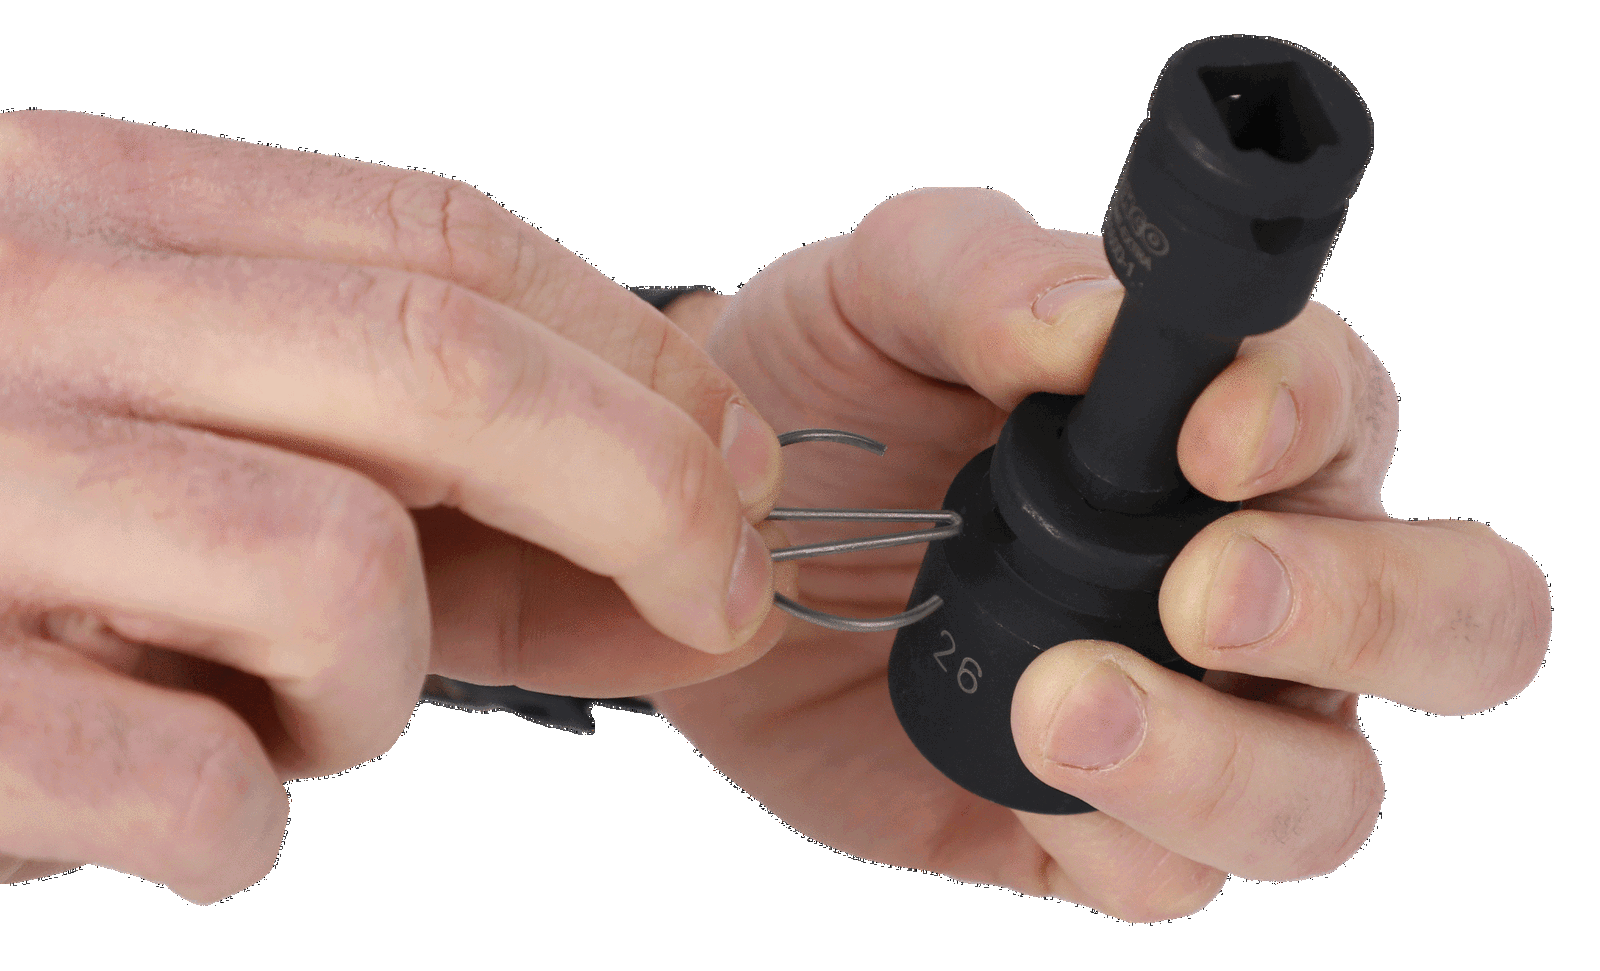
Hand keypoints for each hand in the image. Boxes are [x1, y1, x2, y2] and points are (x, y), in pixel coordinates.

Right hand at [0, 112, 789, 900]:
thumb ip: (364, 434)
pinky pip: (196, 782)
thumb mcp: (137, 395)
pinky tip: (162, 803)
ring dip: (373, 690)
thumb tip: (657, 519)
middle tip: (721, 597)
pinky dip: (236, 823)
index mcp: (89, 209)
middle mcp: (21, 311)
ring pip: (338, 579)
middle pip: (448, 375)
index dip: (634, 355)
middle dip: (650, 495)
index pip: (442, 241)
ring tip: (274, 713)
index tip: (735, 454)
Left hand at [647, 188, 1550, 920]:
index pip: (1349, 412)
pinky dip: (1118, 838)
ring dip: (1220, 762)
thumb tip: (1090, 323)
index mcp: (1233, 424)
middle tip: (1202, 594)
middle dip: (1364, 613)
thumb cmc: (824, 395)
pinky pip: (1173, 879)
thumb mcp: (874, 293)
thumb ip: (981, 275)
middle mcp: (1256, 579)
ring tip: (1060, 702)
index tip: (1204, 437)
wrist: (710, 538)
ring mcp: (1194, 717)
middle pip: (1454, 622)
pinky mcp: (1097, 824)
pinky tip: (1023, 776)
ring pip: (1327, 793)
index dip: (1305, 419)